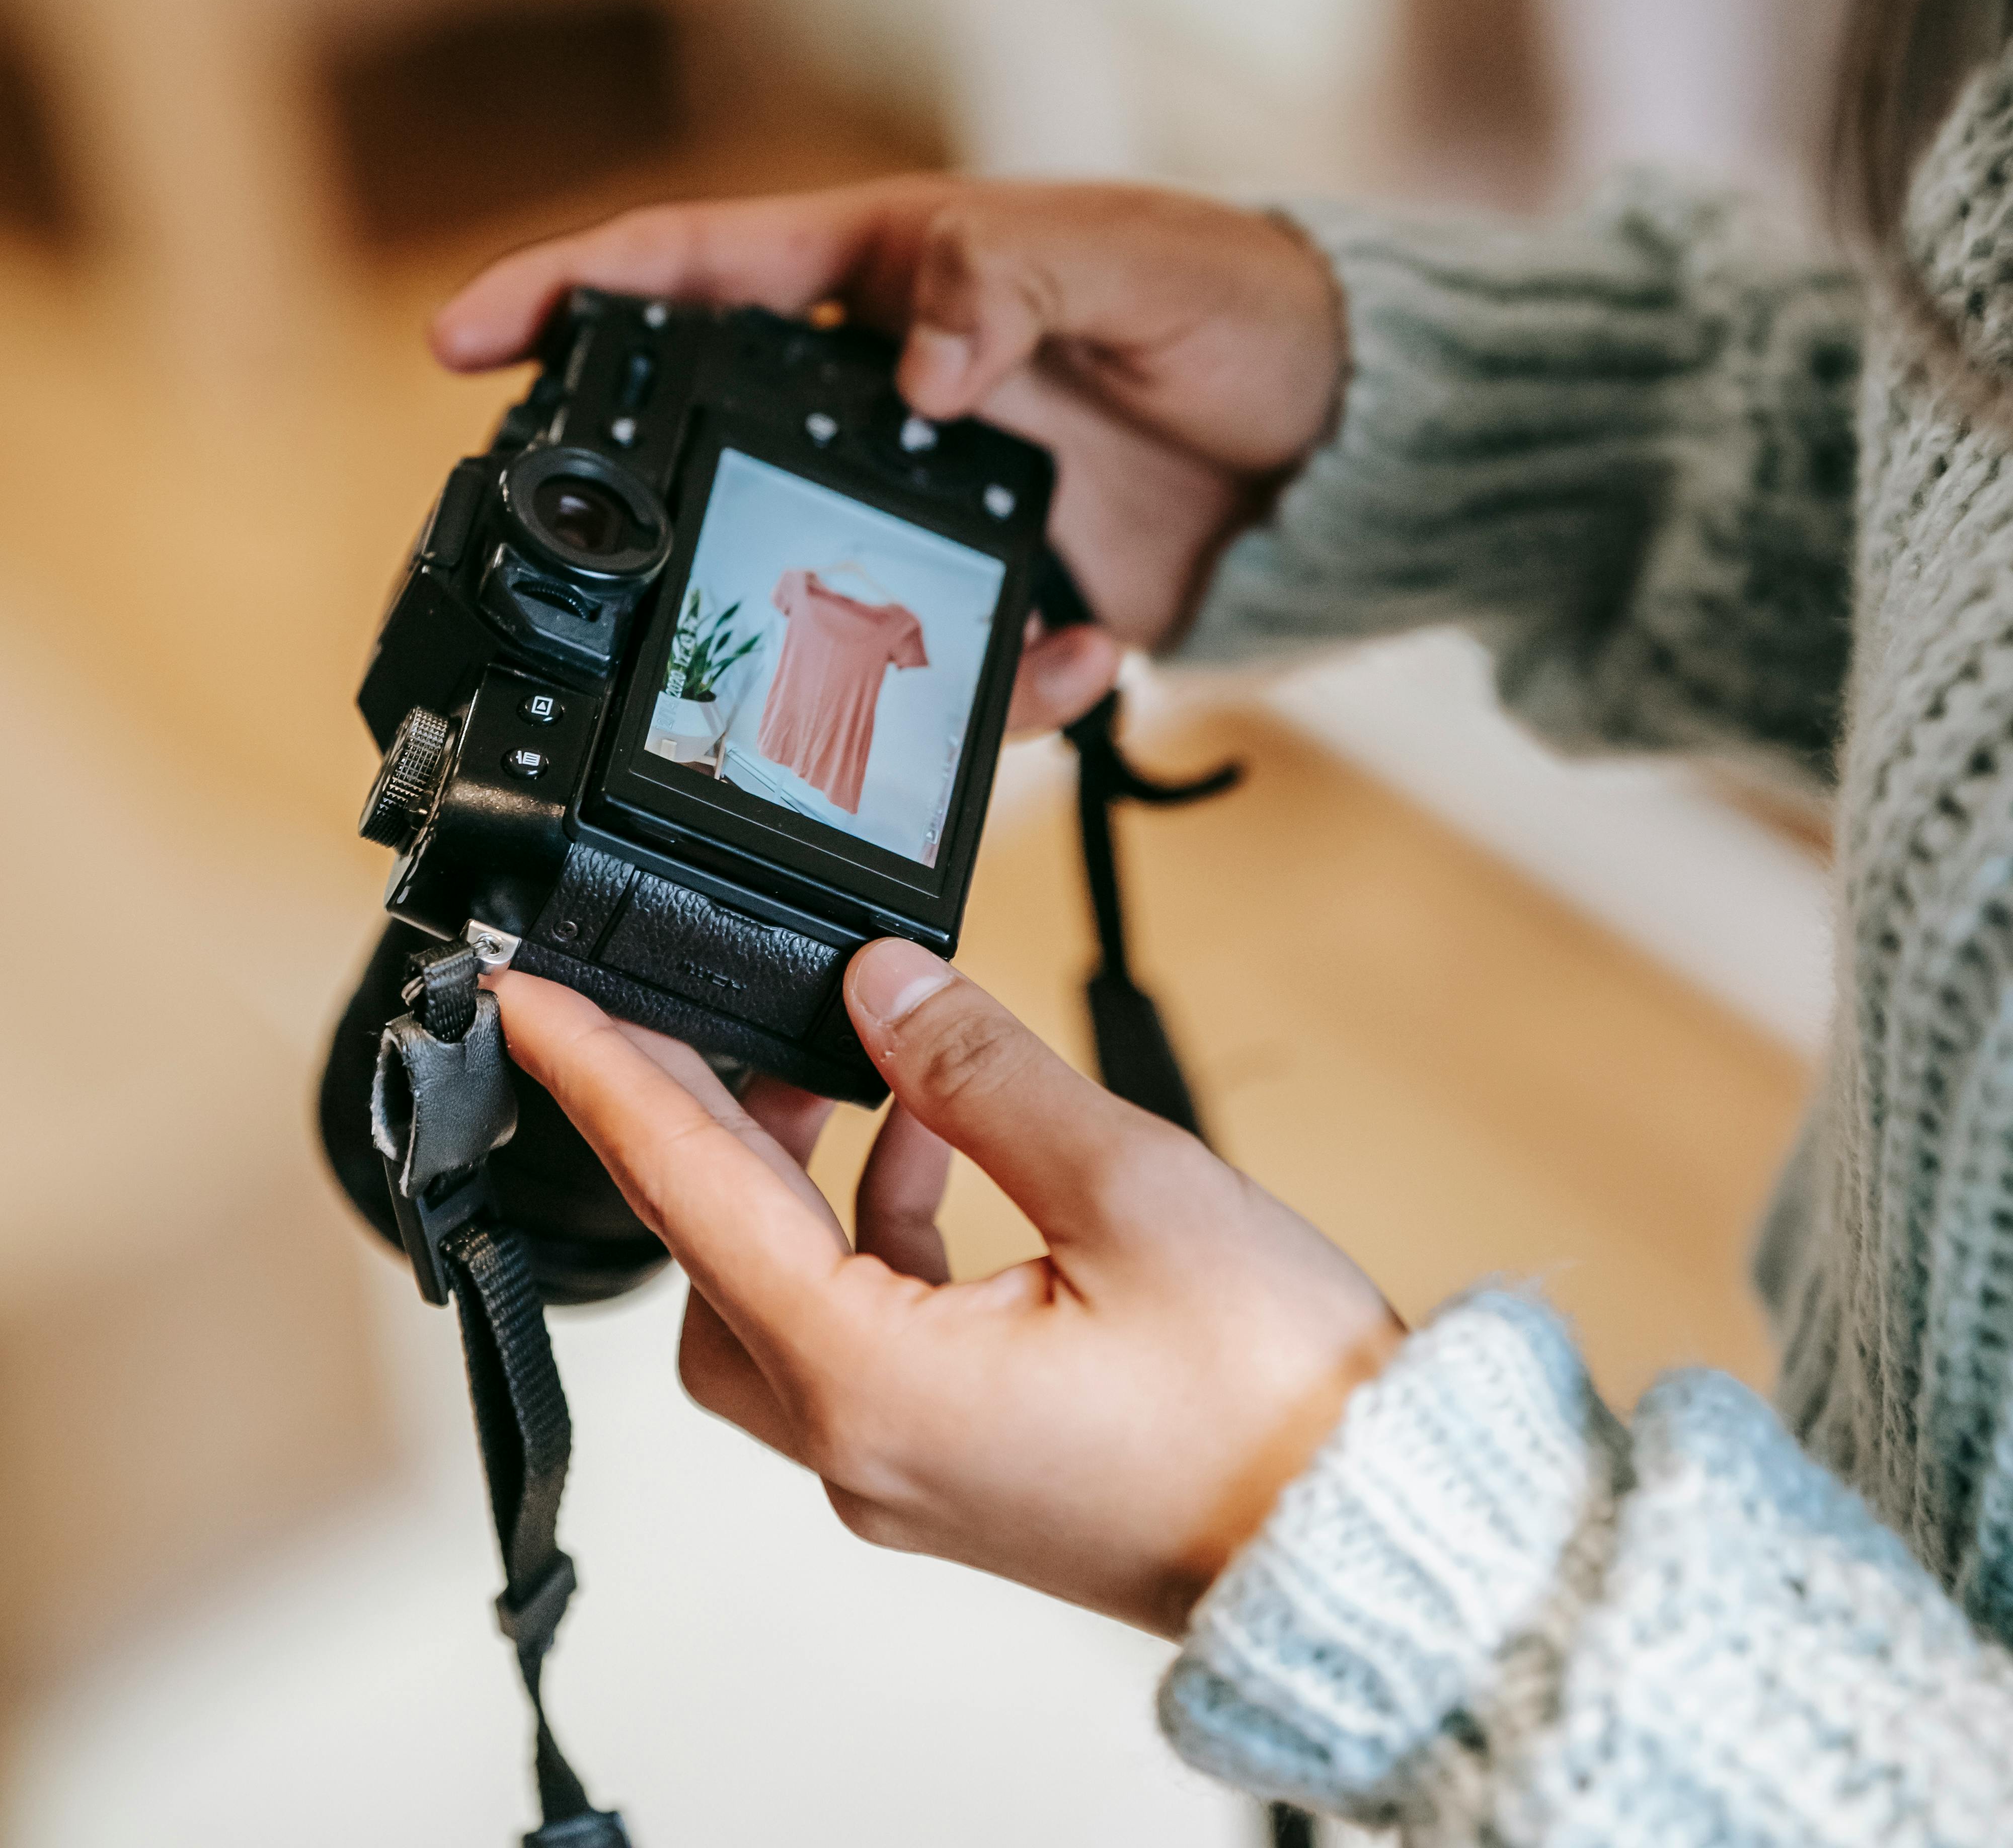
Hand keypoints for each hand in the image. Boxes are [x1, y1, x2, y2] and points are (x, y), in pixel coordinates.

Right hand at [433, 178, 1345, 727]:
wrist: (1346, 430)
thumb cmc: (1235, 300)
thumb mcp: (1128, 259)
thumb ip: (1008, 284)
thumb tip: (915, 364)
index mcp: (888, 276)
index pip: (698, 270)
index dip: (572, 292)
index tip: (468, 337)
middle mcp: (888, 398)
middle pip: (717, 447)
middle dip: (653, 510)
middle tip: (599, 575)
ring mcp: (936, 507)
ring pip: (820, 590)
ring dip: (822, 648)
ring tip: (849, 682)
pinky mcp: (1007, 598)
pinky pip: (962, 676)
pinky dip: (1008, 694)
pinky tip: (1081, 661)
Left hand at [489, 946, 1402, 1635]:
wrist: (1369, 1541)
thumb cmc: (1270, 1400)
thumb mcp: (1127, 1186)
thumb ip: (984, 1074)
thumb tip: (883, 987)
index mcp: (876, 1383)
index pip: (691, 1196)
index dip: (604, 1080)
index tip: (529, 1004)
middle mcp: (865, 1445)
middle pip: (712, 1259)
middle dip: (699, 1122)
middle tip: (692, 1004)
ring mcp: (911, 1468)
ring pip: (782, 1298)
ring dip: (800, 1171)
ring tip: (857, 1060)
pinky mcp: (963, 1464)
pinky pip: (865, 1327)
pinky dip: (874, 1223)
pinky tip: (938, 1141)